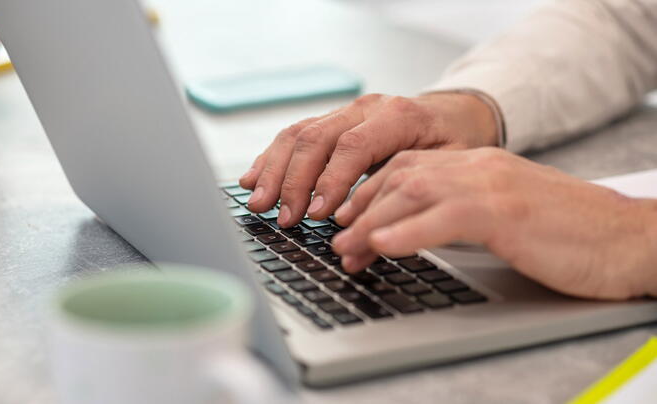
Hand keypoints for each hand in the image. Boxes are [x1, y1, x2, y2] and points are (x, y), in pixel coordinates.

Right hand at [239, 92, 498, 227]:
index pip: (354, 146)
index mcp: (399, 115)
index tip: (319, 214)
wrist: (456, 115)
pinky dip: (271, 158)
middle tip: (284, 217)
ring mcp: (345, 111)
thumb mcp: (446, 172)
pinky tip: (253, 179)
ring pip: (298, 134)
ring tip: (259, 203)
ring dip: (274, 170)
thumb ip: (407, 200)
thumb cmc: (453, 146)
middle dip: (294, 180)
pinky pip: (294, 134)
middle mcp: (366, 108)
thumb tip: (365, 242)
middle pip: (317, 138)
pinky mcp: (332, 120)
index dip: (332, 181)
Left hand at [331, 148, 656, 299]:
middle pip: (398, 178)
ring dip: (370, 223)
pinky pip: (443, 216)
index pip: (405, 169)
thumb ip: (459, 216)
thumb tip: (411, 235)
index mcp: (476, 165)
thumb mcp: (504, 217)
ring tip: (345, 250)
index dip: (368, 195)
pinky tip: (380, 246)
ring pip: (411, 191)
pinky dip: (405, 231)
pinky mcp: (506, 212)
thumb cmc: (567, 234)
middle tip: (337, 244)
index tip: (346, 223)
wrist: (628, 238)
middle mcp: (478, 166)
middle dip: (360, 211)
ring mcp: (491, 185)